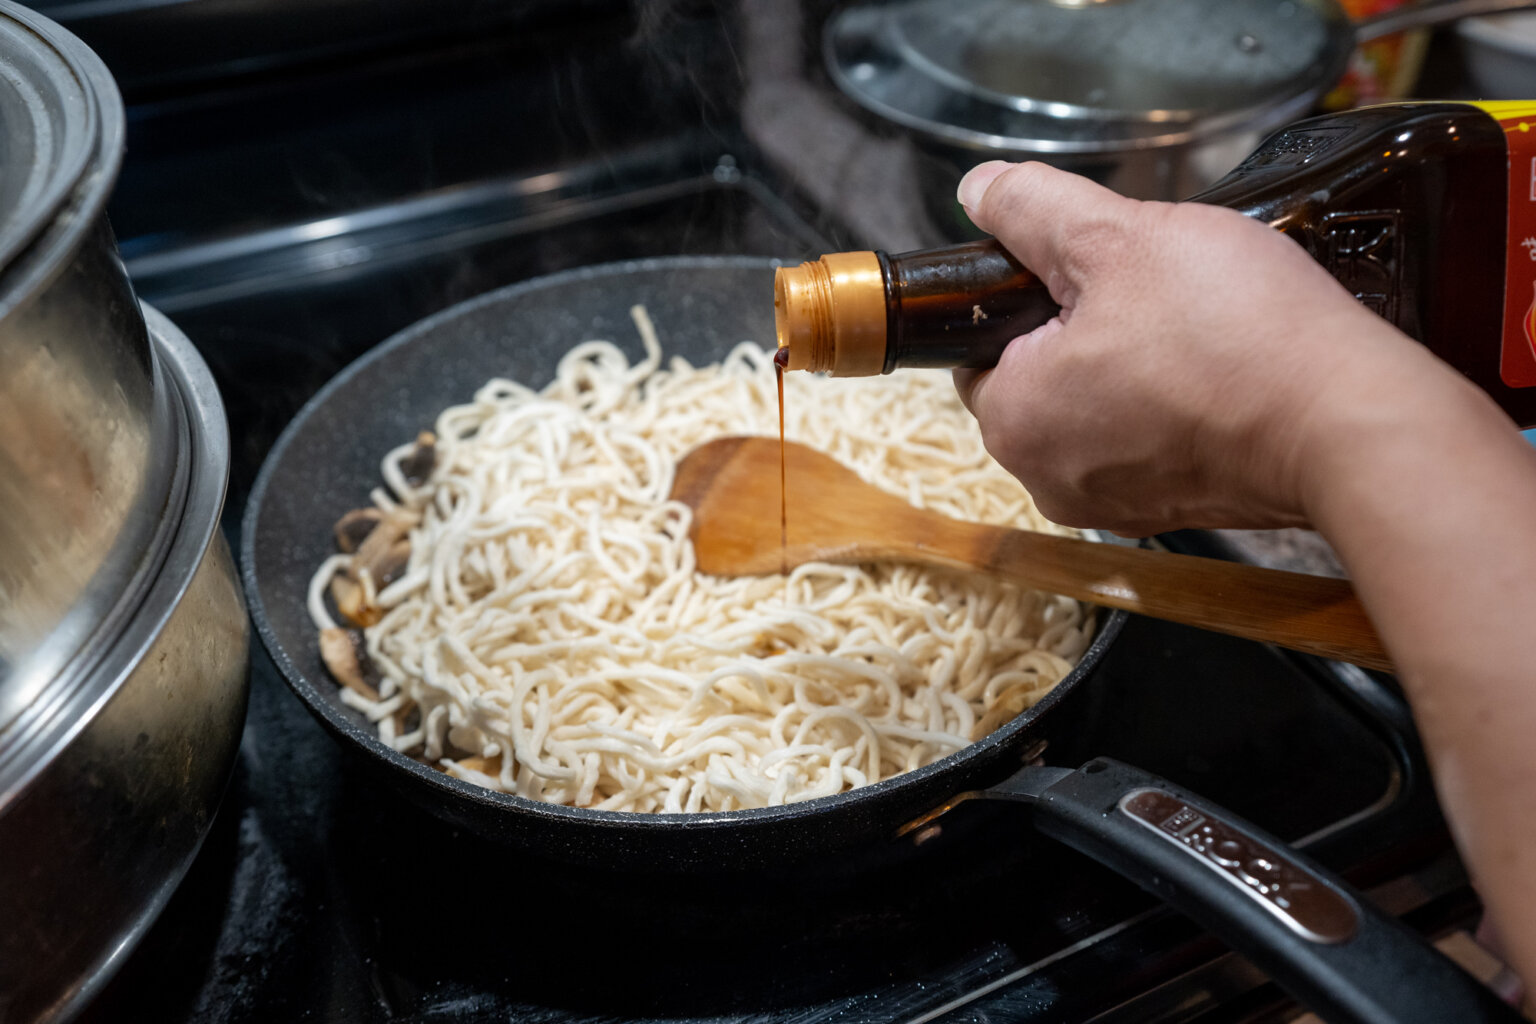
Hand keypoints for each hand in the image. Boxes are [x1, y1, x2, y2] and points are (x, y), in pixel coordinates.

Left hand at [952, 161, 1467, 534]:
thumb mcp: (1119, 236)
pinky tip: (1219, 373)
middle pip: (1041, 376)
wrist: (1346, 425)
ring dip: (1134, 364)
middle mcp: (1047, 478)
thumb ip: (1034, 209)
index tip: (1091, 274)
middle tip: (1155, 294)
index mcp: (1013, 420)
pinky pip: (1150, 440)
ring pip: (1098, 407)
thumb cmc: (1235, 337)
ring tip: (1195, 330)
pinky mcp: (1170, 510)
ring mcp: (1111, 502)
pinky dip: (1174, 406)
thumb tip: (980, 190)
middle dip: (1087, 328)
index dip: (1030, 297)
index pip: (980, 346)